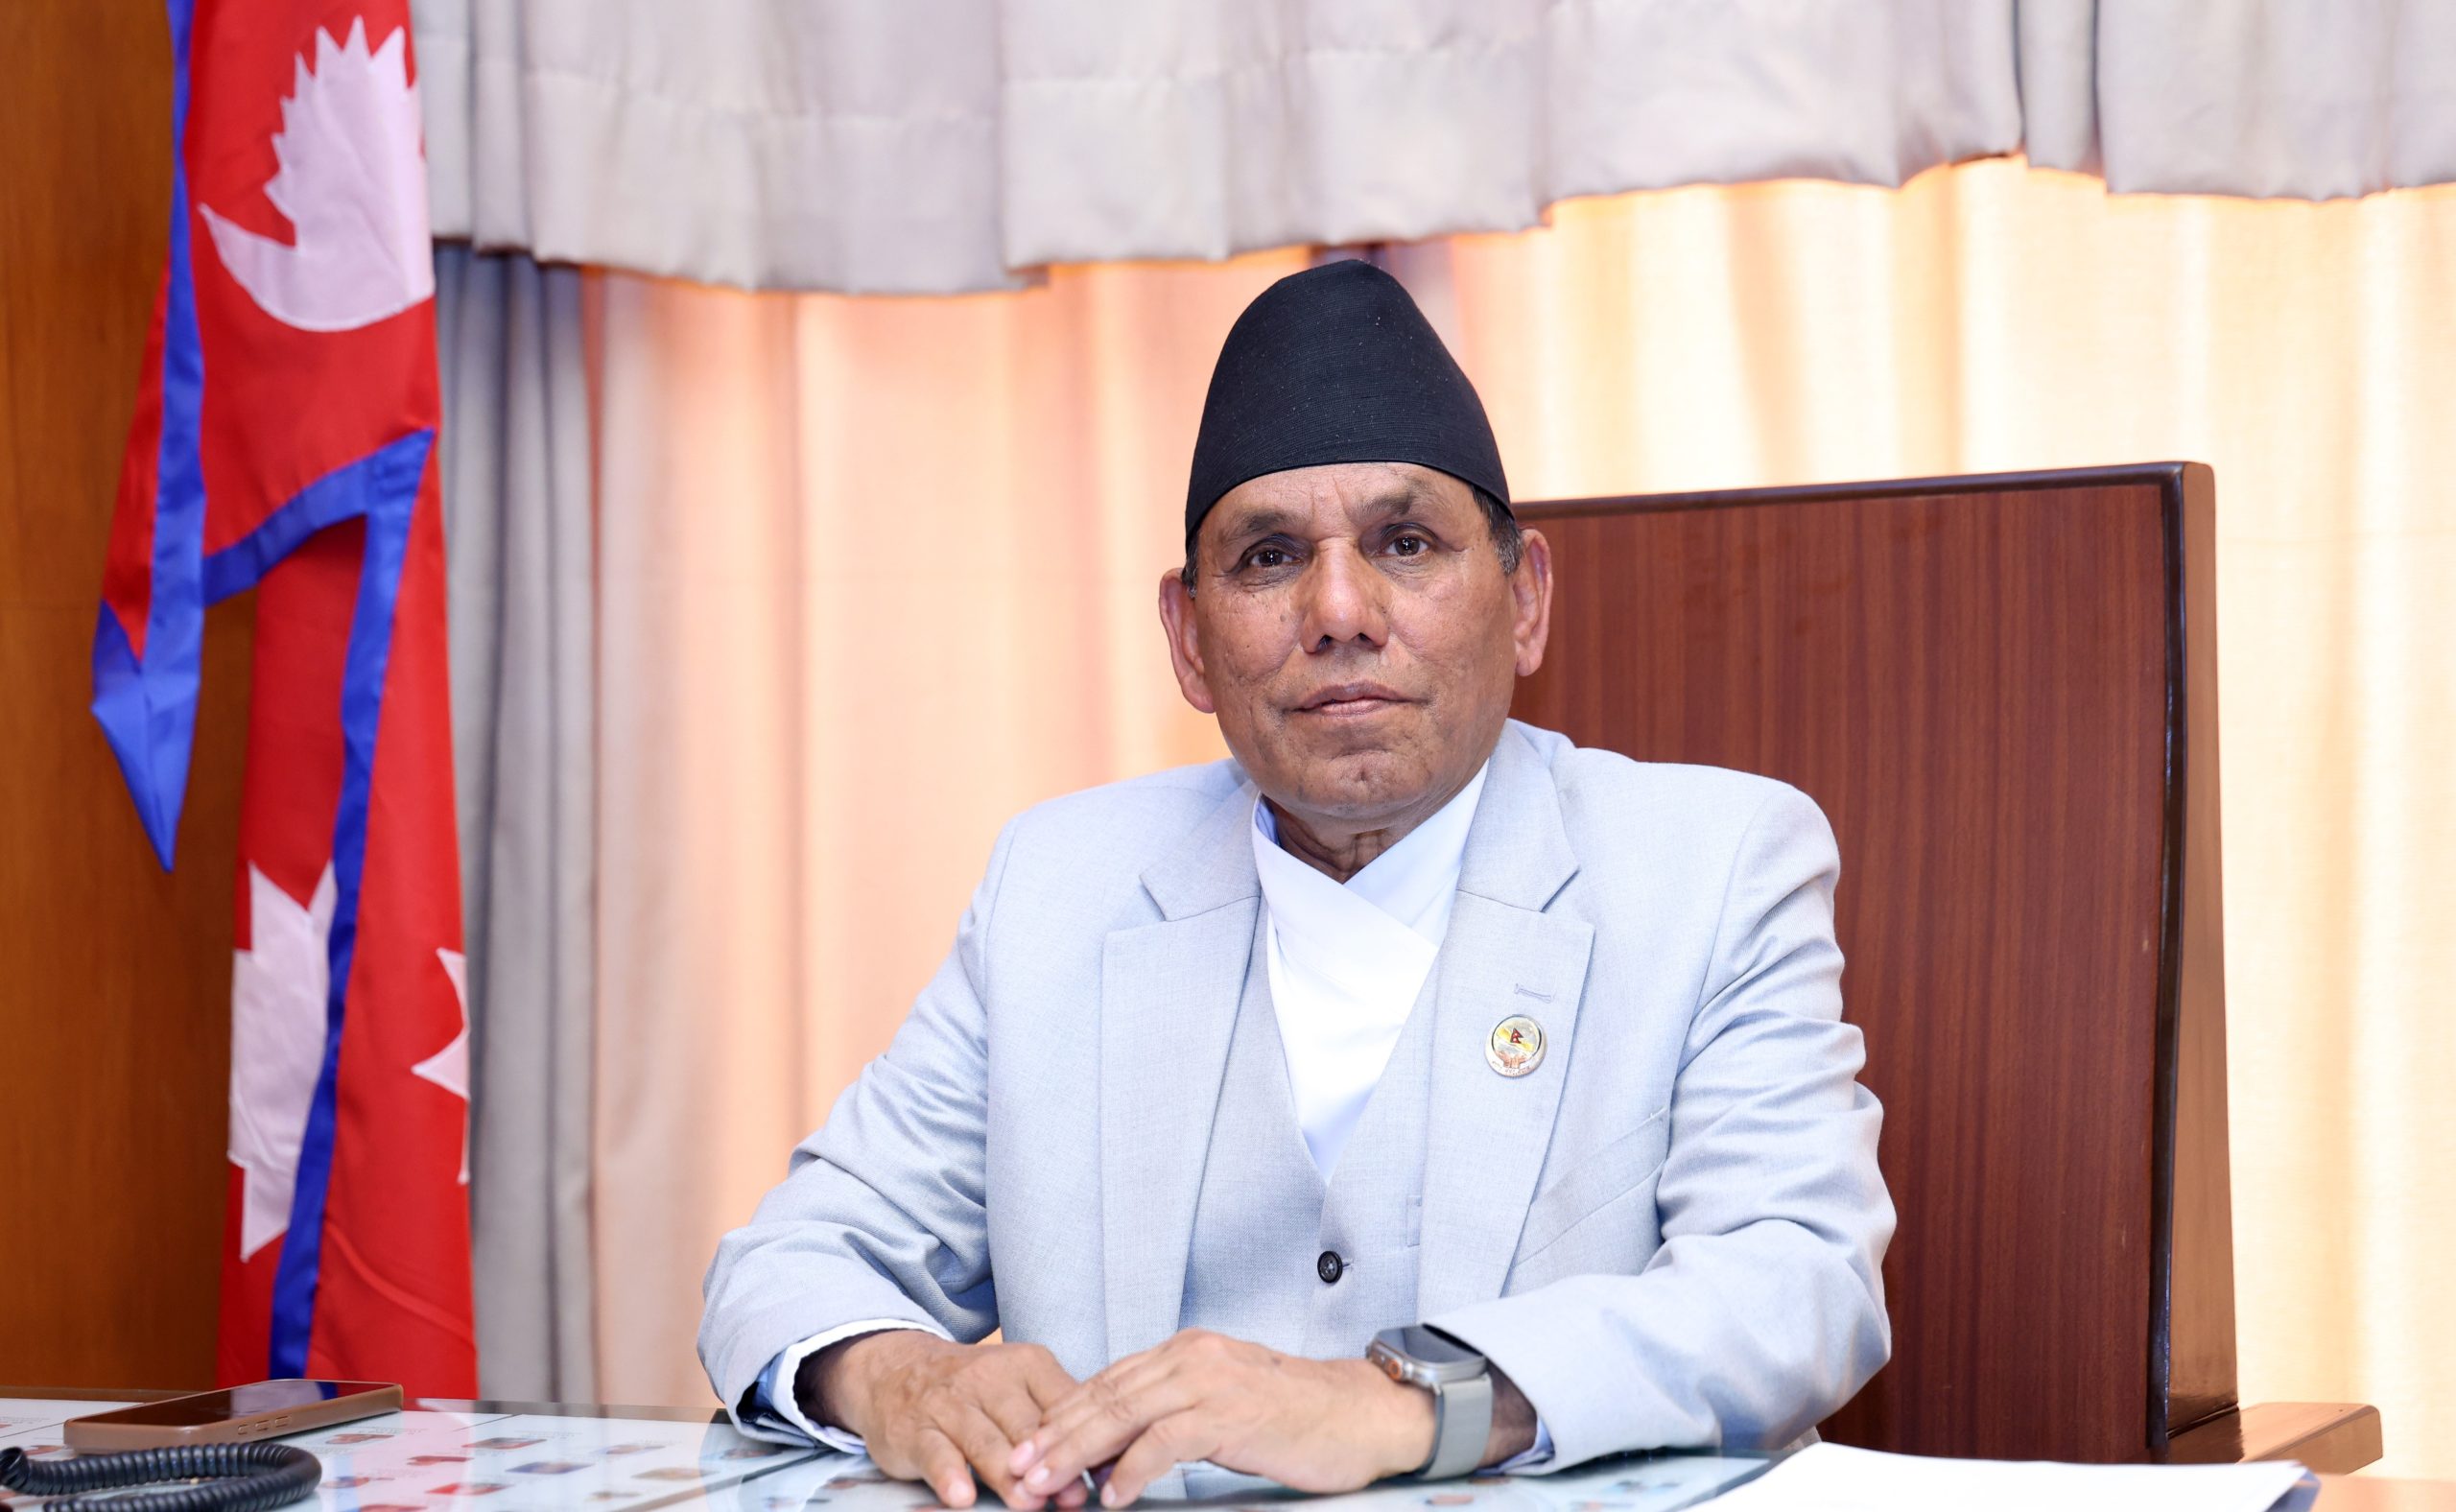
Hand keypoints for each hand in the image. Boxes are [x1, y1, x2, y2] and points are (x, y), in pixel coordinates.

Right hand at [809, 1331, 1087, 1510]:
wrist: (896, 1371)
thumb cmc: (972, 1389)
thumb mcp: (1018, 1387)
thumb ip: (1056, 1422)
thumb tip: (1106, 1462)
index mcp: (1025, 1365)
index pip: (1061, 1401)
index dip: (1084, 1437)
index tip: (1104, 1469)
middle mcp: (987, 1378)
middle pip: (1025, 1426)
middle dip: (1050, 1463)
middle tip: (1071, 1494)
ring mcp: (949, 1403)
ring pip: (983, 1442)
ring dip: (1007, 1475)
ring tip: (1028, 1503)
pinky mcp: (915, 1429)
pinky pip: (935, 1453)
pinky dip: (949, 1474)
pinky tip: (962, 1495)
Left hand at [1005, 1328, 1435, 1505]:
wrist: (1361, 1415)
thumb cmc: (1295, 1417)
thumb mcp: (1223, 1403)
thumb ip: (1173, 1412)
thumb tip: (1115, 1447)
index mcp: (1186, 1350)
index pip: (1108, 1380)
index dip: (1063, 1414)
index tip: (1027, 1445)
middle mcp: (1192, 1356)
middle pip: (1104, 1394)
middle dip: (1054, 1433)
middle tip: (1016, 1467)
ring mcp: (1211, 1381)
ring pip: (1124, 1413)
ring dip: (1077, 1452)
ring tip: (1045, 1483)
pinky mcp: (1231, 1413)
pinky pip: (1166, 1441)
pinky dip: (1133, 1469)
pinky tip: (1112, 1495)